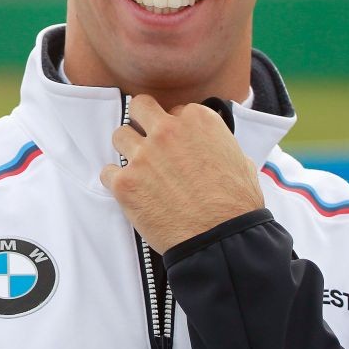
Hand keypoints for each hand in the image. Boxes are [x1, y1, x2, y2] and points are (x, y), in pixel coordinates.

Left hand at [100, 94, 263, 253]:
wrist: (220, 240)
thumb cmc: (235, 206)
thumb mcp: (241, 161)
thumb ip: (218, 144)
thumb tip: (212, 146)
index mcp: (198, 121)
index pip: (175, 110)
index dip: (176, 128)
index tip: (177, 143)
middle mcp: (167, 131)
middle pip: (140, 107)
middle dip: (142, 121)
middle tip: (147, 139)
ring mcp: (143, 156)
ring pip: (120, 135)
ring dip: (127, 150)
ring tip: (139, 168)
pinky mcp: (125, 182)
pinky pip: (107, 171)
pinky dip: (116, 181)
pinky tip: (130, 191)